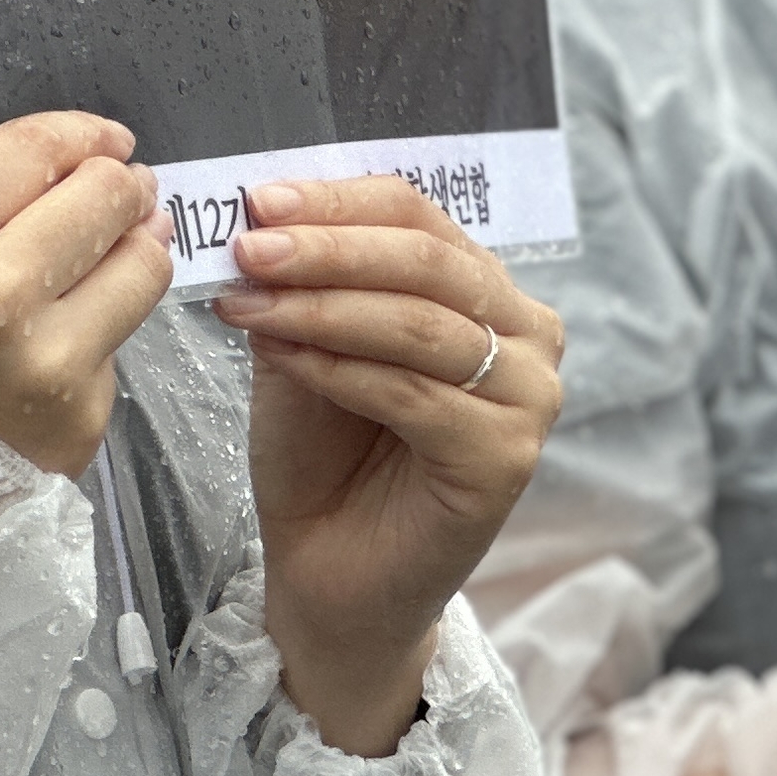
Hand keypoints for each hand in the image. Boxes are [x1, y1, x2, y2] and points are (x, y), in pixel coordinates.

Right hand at [0, 113, 168, 475]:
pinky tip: (66, 346)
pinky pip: (118, 346)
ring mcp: (46, 364)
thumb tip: (93, 171)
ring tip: (121, 249)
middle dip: (122, 185)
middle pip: (106, 197)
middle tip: (124, 190)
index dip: (82, 134)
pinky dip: (102, 334)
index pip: (35, 150)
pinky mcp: (81, 418)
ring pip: (142, 265)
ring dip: (138, 247)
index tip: (105, 139)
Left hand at [214, 178, 564, 758]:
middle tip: (251, 246)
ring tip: (246, 301)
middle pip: (429, 262)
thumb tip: (265, 215)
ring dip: (323, 306)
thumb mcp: (304, 346)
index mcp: (487, 292)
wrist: (328, 576)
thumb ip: (303, 285)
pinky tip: (282, 355)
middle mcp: (527, 335)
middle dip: (330, 249)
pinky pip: (415, 394)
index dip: (339, 202)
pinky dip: (340, 367)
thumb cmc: (322, 459)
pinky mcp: (508, 459)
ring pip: (420, 324)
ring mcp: (530, 398)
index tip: (258, 199)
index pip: (422, 218)